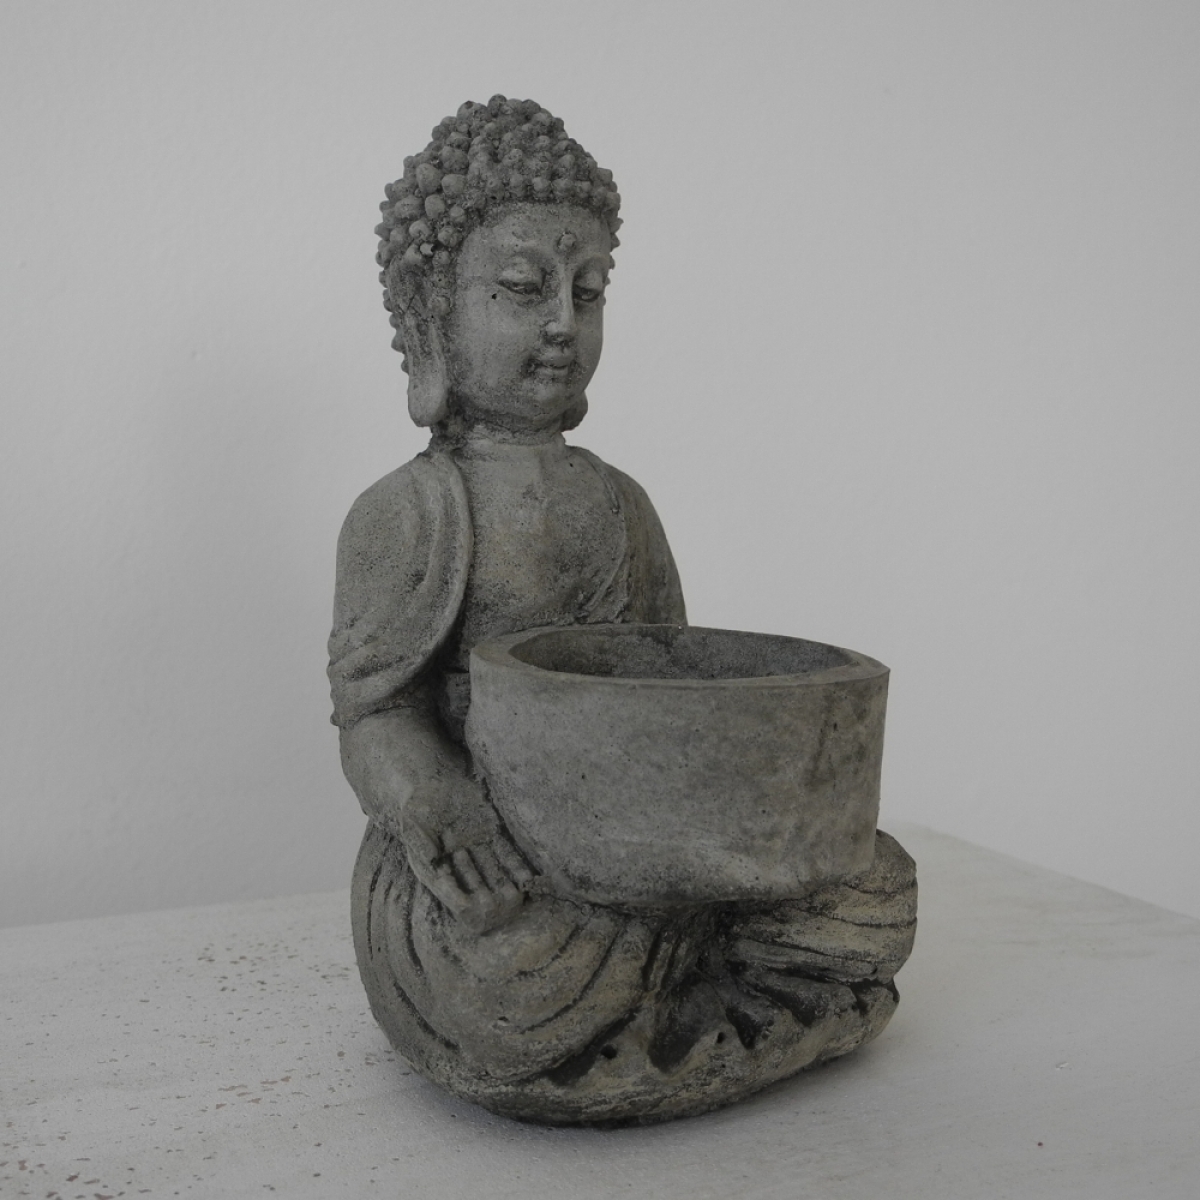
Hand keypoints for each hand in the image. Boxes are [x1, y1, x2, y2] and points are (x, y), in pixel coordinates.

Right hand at [398, 773, 535, 933]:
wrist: (435, 783)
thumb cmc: (418, 804)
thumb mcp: (412, 821)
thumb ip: (419, 841)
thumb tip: (430, 858)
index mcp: (434, 861)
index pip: (445, 884)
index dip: (454, 895)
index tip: (465, 907)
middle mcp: (457, 859)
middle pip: (472, 881)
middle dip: (483, 894)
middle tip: (495, 908)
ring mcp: (475, 847)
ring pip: (491, 869)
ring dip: (503, 882)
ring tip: (515, 897)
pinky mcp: (489, 834)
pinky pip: (504, 852)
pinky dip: (514, 864)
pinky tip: (525, 877)